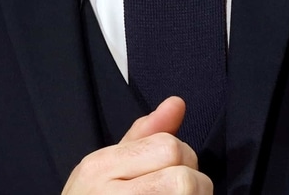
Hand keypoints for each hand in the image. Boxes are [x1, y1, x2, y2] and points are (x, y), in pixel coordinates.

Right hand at [61, 96, 211, 194]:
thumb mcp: (108, 169)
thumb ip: (144, 137)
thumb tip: (176, 102)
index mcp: (98, 167)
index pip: (170, 147)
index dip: (181, 161)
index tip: (163, 176)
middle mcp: (106, 193)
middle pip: (183, 176)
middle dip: (190, 185)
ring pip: (188, 193)